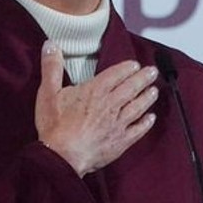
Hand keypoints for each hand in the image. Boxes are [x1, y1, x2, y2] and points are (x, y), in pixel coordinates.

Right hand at [33, 41, 158, 176]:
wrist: (61, 156)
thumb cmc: (54, 126)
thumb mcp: (47, 92)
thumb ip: (51, 67)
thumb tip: (50, 45)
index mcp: (95, 91)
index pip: (115, 75)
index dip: (127, 68)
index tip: (135, 64)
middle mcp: (110, 105)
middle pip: (131, 88)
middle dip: (143, 78)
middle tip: (153, 72)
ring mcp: (117, 124)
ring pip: (137, 107)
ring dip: (147, 98)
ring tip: (155, 91)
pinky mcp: (120, 142)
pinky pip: (137, 130)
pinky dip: (145, 124)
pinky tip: (151, 119)